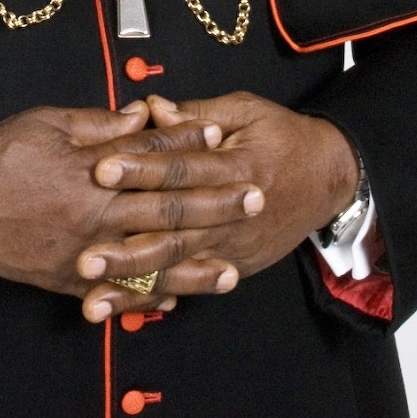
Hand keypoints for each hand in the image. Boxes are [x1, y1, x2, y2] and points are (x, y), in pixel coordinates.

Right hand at [0, 102, 251, 297]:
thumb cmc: (0, 155)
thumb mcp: (49, 123)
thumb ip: (101, 125)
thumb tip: (143, 116)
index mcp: (96, 173)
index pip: (156, 158)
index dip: (191, 147)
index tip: (225, 139)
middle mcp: (98, 216)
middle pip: (168, 211)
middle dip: (215, 205)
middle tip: (254, 199)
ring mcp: (86, 254)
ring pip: (151, 263)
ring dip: (196, 266)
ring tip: (233, 268)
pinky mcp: (69, 280)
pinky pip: (118, 294)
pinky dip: (150, 298)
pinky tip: (179, 299)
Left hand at [76, 91, 358, 321]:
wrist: (332, 178)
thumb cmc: (283, 138)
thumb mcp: (247, 111)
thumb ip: (197, 114)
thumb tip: (152, 107)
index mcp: (237, 165)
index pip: (182, 169)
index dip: (142, 168)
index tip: (101, 169)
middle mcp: (234, 213)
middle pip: (175, 230)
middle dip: (127, 248)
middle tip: (84, 257)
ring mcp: (234, 246)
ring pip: (178, 267)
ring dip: (134, 285)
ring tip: (92, 299)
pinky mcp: (235, 266)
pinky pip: (190, 285)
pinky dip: (156, 298)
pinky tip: (124, 310)